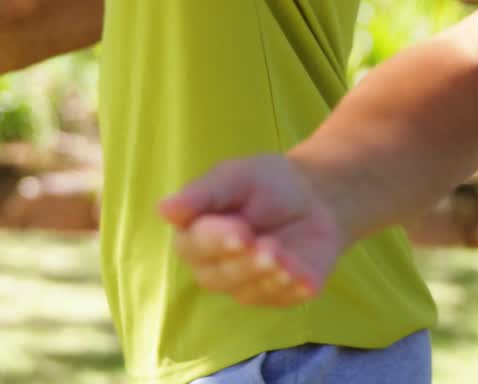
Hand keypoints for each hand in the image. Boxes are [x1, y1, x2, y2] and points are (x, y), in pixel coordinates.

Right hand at [159, 155, 346, 307]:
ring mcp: (247, 286)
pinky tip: (302, 275)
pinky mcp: (280, 295)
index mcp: (196, 236)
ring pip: (248, 292)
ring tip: (285, 255)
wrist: (314, 194)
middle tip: (266, 244)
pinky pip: (281, 300)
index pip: (195, 246)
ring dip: (267, 276)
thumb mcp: (234, 177)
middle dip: (244, 262)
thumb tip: (162, 209)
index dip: (217, 241)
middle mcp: (216, 267)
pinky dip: (291, 288)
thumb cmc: (265, 183)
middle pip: (219, 276)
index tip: (240, 229)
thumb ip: (202, 194)